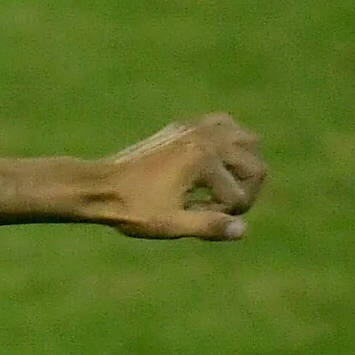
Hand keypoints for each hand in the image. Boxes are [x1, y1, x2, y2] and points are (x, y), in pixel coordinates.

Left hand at [94, 114, 266, 240]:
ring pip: (249, 142)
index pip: (240, 195)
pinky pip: (228, 126)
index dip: (225, 216)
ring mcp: (199, 126)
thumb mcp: (169, 224)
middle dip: (243, 191)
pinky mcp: (188, 124)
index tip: (197, 219)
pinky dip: (229, 144)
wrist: (98, 186)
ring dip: (241, 167)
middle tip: (214, 207)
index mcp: (204, 159)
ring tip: (216, 187)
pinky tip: (212, 164)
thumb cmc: (131, 208)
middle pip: (256, 165)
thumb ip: (207, 225)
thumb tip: (243, 229)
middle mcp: (208, 137)